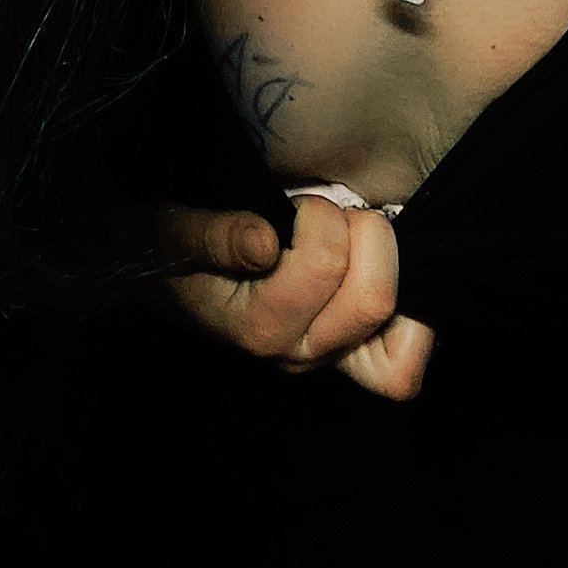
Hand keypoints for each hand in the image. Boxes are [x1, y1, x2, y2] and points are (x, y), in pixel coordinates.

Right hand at [153, 198, 434, 400]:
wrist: (158, 272)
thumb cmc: (164, 248)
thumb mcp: (166, 230)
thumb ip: (209, 236)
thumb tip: (264, 245)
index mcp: (256, 327)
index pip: (324, 268)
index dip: (318, 221)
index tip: (285, 208)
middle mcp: (297, 352)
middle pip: (372, 299)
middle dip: (356, 236)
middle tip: (319, 217)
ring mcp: (328, 356)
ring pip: (396, 320)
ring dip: (380, 260)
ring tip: (343, 238)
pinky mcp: (352, 353)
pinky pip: (403, 359)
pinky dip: (409, 316)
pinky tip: (374, 273)